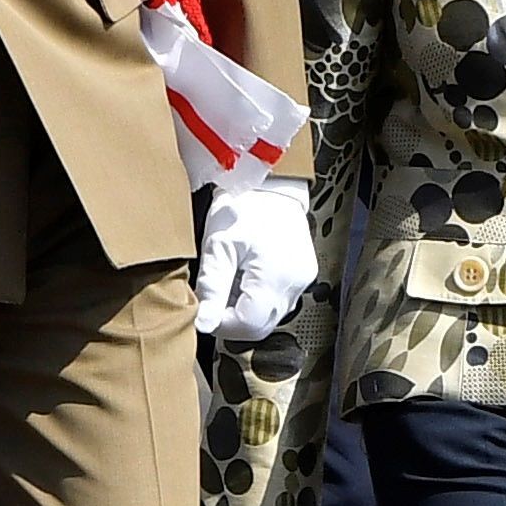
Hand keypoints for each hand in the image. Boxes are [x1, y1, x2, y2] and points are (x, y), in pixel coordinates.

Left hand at [193, 180, 313, 343]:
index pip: (248, 326)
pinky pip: (278, 300)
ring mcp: (302, 280)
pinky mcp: (303, 275)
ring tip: (230, 279)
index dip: (222, 324)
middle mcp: (295, 284)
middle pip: (261, 326)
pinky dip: (258, 297)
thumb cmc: (242, 206)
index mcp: (275, 277)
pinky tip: (245, 275)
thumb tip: (203, 323)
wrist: (270, 180)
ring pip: (269, 315)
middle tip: (213, 296)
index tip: (205, 308)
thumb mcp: (219, 245)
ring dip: (245, 309)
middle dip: (233, 319)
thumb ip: (211, 288)